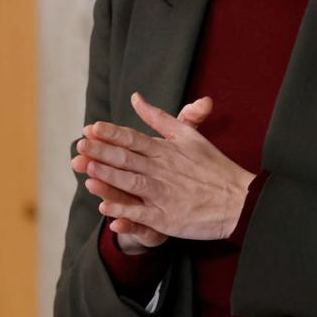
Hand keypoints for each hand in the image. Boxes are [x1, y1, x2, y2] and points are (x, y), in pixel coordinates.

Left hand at [70, 93, 254, 246]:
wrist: (238, 200)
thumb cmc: (213, 165)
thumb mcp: (187, 135)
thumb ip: (159, 118)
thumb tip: (136, 98)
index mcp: (166, 150)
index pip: (133, 138)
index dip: (111, 133)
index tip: (91, 128)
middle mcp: (163, 170)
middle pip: (127, 158)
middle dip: (101, 152)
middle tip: (79, 146)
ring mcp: (165, 194)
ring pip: (131, 183)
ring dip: (108, 176)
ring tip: (87, 169)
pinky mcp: (168, 218)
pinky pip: (141, 213)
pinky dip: (123, 210)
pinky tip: (104, 208)